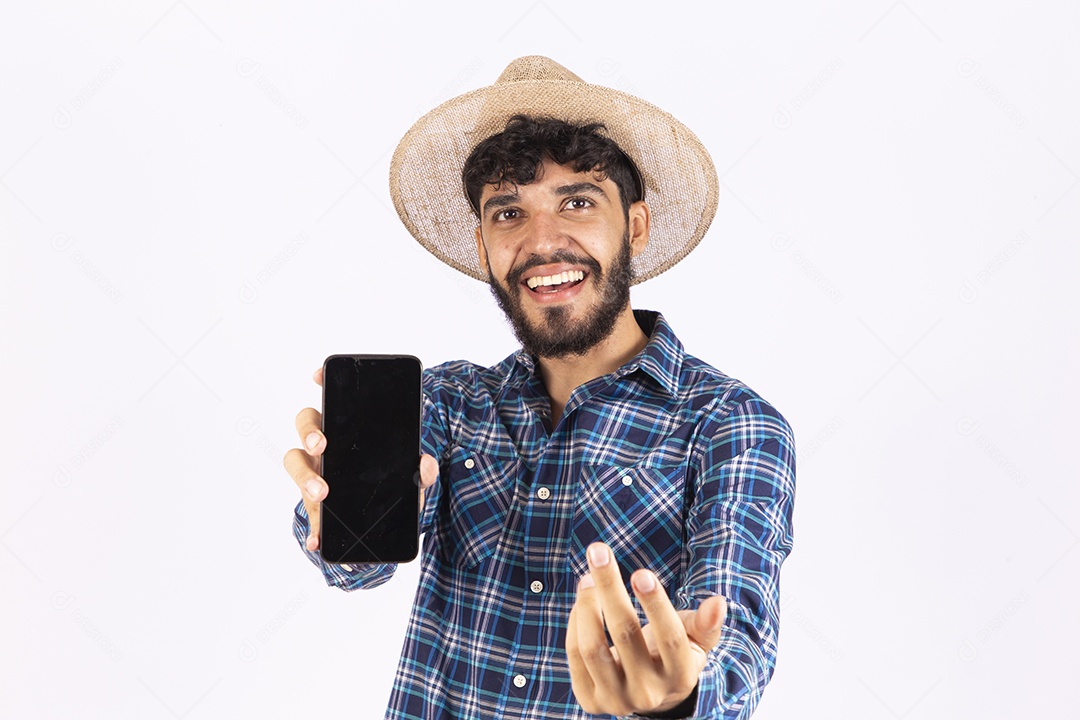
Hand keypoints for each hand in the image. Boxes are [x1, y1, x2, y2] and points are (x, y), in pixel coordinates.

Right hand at [282, 366, 437, 551]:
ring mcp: (314, 471)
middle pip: (306, 425)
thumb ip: (422, 471)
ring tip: (321, 494)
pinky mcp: (314, 504)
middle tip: (322, 447)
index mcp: (347, 428)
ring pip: (296, 464)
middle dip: (310, 433)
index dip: (324, 382)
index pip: (332, 398)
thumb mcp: (412, 477)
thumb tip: (426, 465)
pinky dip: (312, 527)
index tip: (319, 374)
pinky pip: (307, 514)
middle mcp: (324, 445)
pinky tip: (317, 538)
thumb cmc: (393, 484)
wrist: (384, 519)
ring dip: (305, 478)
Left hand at [565, 542, 726, 715]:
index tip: (641, 572)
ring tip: (587, 577)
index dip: (656, 605)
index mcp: (681, 676)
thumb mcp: (695, 640)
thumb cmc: (672, 654)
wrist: (648, 692)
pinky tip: (583, 599)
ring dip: (587, 605)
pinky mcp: (590, 700)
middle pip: (626, 634)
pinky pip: (575, 656)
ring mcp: (617, 699)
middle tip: (599, 551)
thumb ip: (705, 623)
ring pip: (594, 648)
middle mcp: (649, 693)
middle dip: (610, 587)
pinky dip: (576, 621)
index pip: (670, 639)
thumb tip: (718, 603)